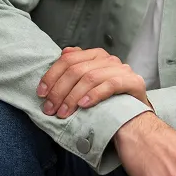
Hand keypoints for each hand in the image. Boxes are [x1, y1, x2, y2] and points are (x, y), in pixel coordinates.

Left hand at [36, 46, 152, 118]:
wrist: (134, 123)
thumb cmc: (107, 105)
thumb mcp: (88, 87)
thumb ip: (76, 68)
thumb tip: (63, 52)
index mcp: (96, 56)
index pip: (68, 59)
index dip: (51, 76)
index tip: (41, 93)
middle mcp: (109, 59)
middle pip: (77, 69)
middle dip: (59, 90)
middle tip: (50, 108)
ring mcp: (123, 69)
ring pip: (91, 77)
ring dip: (72, 97)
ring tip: (64, 113)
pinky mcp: (134, 82)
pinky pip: (110, 84)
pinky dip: (94, 95)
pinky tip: (83, 106)